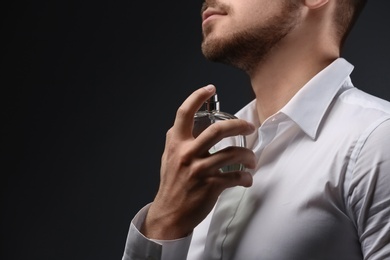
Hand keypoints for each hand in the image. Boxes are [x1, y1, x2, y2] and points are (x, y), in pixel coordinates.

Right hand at [141, 85, 255, 239]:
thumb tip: (191, 125)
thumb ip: (179, 140)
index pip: (184, 113)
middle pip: (217, 130)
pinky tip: (247, 178)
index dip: (197, 96)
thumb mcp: (168, 157)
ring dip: (248, 156)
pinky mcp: (209, 186)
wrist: (169, 213)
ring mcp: (198, 170)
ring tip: (252, 160)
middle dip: (239, 126)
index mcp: (176, 143)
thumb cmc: (172, 184)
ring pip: (232, 154)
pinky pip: (235, 177)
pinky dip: (245, 177)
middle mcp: (186, 154)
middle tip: (249, 127)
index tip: (210, 88)